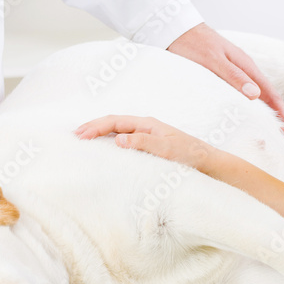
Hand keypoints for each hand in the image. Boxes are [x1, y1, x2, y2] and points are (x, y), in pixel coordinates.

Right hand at [75, 115, 216, 171]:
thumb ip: (143, 143)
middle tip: (75, 134)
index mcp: (147, 124)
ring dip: (101, 133)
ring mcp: (147, 136)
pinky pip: (125, 139)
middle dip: (94, 126)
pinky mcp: (150, 146)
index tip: (80, 134)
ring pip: (118, 130)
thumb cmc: (189, 155)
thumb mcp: (167, 149)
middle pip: (114, 122)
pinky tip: (105, 148)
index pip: (116, 121)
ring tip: (84, 138)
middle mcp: (146, 127)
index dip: (96, 126)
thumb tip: (118, 139)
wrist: (207, 163)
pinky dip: (110, 141)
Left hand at [166, 23, 283, 132]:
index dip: (281, 112)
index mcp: (246, 65)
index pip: (270, 93)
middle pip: (268, 95)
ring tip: (272, 129)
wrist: (178, 30)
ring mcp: (237, 72)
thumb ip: (234, 76)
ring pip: (257, 95)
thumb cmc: (194, 43)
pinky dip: (252, 107)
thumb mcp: (213, 61)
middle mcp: (245, 69)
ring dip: (267, 112)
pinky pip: (244, 93)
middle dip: (279, 114)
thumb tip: (255, 94)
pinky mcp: (226, 75)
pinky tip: (250, 115)